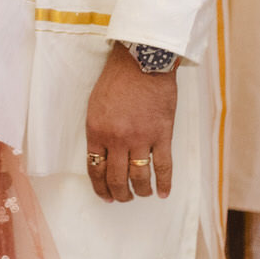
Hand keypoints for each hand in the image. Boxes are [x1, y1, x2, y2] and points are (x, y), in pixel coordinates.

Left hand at [84, 44, 176, 203]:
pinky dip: (164, 183)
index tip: (105, 195)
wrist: (142, 60)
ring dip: (140, 191)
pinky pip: (164, 167)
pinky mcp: (162, 135)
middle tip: (123, 198)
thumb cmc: (117, 78)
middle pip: (117, 178)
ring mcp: (141, 139)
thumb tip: (102, 155)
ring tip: (142, 194)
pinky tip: (163, 193)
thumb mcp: (95, 105)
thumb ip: (98, 131)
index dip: (100, 187)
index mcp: (97, 131)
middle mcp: (117, 139)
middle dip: (119, 194)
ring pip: (140, 177)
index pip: (95, 169)